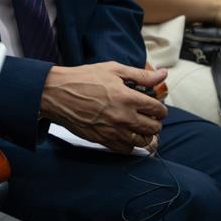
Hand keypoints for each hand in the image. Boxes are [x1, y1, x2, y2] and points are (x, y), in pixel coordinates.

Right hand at [40, 62, 166, 153]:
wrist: (56, 93)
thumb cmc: (83, 79)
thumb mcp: (113, 70)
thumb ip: (140, 75)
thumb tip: (163, 75)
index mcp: (128, 98)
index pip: (158, 110)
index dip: (160, 108)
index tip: (154, 107)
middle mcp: (123, 117)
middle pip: (154, 128)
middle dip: (155, 122)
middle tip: (148, 117)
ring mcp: (113, 131)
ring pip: (143, 142)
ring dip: (145, 135)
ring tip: (139, 128)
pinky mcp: (102, 140)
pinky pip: (126, 150)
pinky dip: (130, 145)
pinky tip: (126, 135)